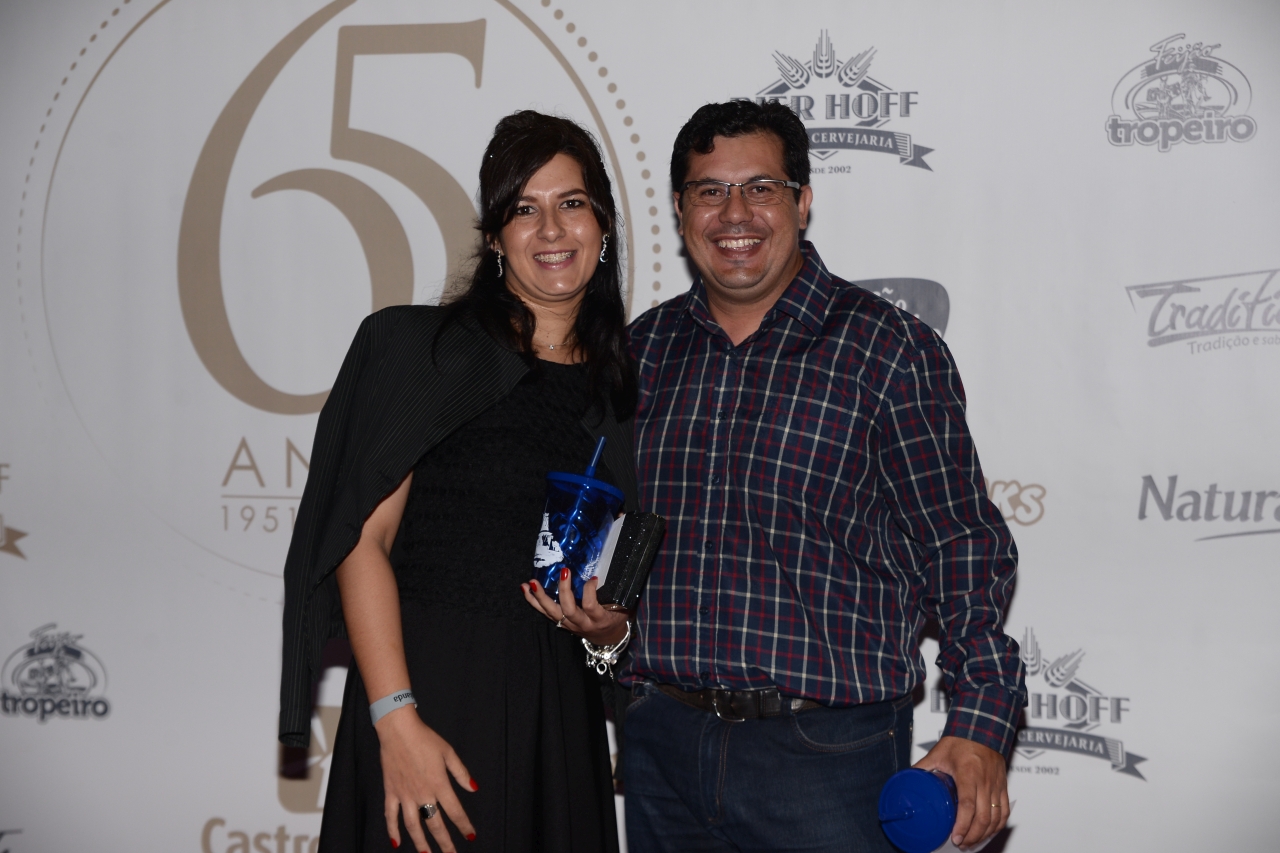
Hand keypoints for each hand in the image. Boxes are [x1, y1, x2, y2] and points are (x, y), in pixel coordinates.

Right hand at [374, 706, 477, 851]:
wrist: (399, 731)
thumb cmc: (425, 739)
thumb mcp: (448, 753)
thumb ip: (461, 773)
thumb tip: (474, 789)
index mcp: (439, 784)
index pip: (455, 811)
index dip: (464, 826)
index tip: (471, 836)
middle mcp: (423, 794)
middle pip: (435, 825)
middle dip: (445, 843)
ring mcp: (405, 795)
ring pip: (413, 826)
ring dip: (421, 843)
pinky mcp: (391, 792)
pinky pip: (391, 816)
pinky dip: (393, 830)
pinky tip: (397, 842)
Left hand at [522, 570, 629, 645]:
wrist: (607, 638)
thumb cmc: (615, 619)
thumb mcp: (621, 609)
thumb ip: (614, 596)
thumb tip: (606, 574)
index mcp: (598, 620)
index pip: (591, 606)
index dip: (589, 591)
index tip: (593, 578)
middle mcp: (581, 624)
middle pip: (568, 609)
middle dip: (563, 590)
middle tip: (563, 571)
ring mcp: (569, 624)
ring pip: (551, 612)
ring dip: (539, 597)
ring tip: (530, 583)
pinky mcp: (561, 623)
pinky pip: (545, 613)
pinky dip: (534, 601)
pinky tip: (525, 589)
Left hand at [913, 735, 1008, 848]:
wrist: (982, 728)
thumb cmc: (961, 739)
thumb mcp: (938, 753)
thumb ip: (923, 766)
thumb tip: (908, 777)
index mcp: (968, 774)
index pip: (968, 806)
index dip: (962, 825)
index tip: (955, 837)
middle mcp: (985, 781)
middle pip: (983, 817)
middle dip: (972, 836)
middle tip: (961, 843)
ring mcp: (996, 785)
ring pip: (996, 818)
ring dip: (985, 834)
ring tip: (972, 841)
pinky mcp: (1003, 786)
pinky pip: (1004, 811)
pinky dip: (998, 825)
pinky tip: (989, 831)